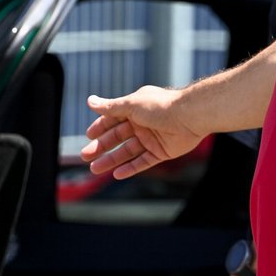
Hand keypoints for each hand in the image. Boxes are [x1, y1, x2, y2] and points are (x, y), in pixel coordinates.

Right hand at [80, 85, 203, 178]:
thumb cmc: (160, 106)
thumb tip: (90, 101)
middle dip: (101, 146)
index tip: (88, 136)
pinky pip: (143, 162)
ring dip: (111, 160)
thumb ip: (110, 107)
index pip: (113, 119)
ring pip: (127, 152)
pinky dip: (130, 168)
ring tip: (94, 169)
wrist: (190, 116)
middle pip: (118, 137)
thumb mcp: (131, 104)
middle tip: (85, 156)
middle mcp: (143, 123)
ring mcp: (152, 138)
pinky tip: (117, 174)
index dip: (100, 127)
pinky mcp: (162, 152)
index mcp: (136, 109)